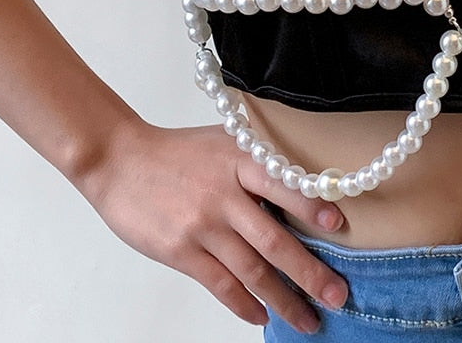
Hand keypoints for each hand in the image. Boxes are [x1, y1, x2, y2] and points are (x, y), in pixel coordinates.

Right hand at [79, 120, 347, 332]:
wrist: (121, 160)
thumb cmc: (180, 151)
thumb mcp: (226, 141)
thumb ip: (260, 161)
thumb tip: (307, 186)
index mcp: (241, 160)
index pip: (284, 184)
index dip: (312, 206)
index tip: (340, 226)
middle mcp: (225, 194)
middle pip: (274, 239)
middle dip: (310, 272)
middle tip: (338, 295)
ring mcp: (203, 225)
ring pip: (252, 270)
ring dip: (284, 299)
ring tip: (308, 319)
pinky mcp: (181, 251)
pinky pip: (220, 284)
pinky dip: (244, 304)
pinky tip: (262, 317)